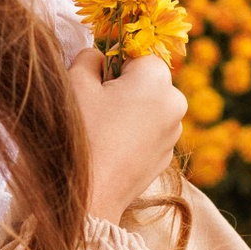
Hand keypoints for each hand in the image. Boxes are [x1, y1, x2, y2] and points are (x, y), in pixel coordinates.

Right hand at [67, 50, 186, 223]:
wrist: (89, 196)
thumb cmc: (81, 133)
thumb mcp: (76, 83)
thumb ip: (89, 58)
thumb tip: (98, 57)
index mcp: (157, 77)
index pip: (136, 52)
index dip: (111, 61)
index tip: (95, 80)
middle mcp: (175, 102)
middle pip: (145, 80)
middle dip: (122, 86)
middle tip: (94, 105)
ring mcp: (173, 133)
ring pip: (148, 107)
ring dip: (127, 110)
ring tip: (100, 130)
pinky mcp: (165, 158)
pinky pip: (148, 133)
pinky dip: (132, 134)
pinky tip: (109, 148)